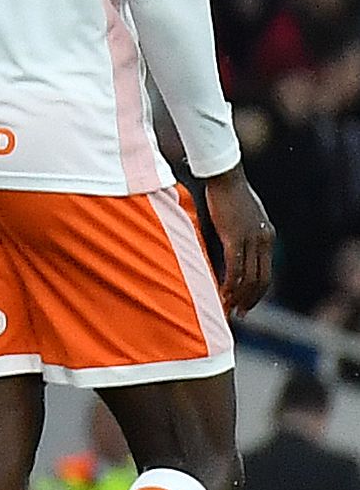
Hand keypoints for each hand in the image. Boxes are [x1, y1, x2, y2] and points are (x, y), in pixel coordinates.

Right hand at [204, 166, 274, 312]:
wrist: (225, 176)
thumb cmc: (229, 192)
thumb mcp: (244, 215)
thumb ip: (245, 231)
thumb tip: (236, 243)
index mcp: (268, 235)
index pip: (266, 272)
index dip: (257, 292)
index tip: (246, 304)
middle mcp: (264, 239)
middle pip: (261, 279)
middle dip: (250, 300)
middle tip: (238, 314)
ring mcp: (251, 239)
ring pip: (248, 277)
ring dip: (238, 296)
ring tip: (228, 308)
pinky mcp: (235, 237)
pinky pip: (234, 267)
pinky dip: (229, 283)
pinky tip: (222, 293)